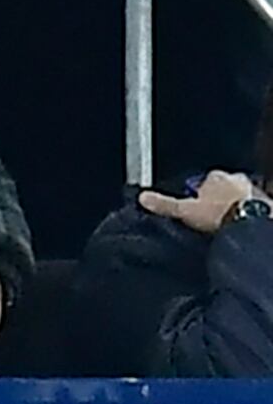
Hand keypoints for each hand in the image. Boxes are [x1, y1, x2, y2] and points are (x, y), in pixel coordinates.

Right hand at [140, 169, 259, 238]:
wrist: (246, 221)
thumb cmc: (217, 214)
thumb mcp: (185, 211)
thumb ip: (165, 204)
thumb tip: (143, 198)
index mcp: (214, 177)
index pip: (203, 183)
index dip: (196, 197)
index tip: (193, 209)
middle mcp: (234, 178)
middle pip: (221, 188)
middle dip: (215, 200)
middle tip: (208, 219)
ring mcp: (249, 189)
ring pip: (235, 196)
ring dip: (230, 206)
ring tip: (223, 225)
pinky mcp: (260, 200)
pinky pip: (248, 206)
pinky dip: (243, 213)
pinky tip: (237, 226)